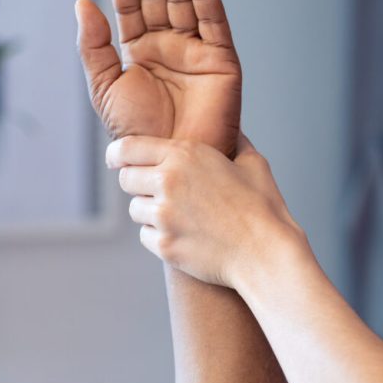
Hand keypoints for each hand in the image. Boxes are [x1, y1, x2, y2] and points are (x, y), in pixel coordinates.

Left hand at [75, 0, 241, 156]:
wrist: (169, 165)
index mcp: (142, 50)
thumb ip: (94, 48)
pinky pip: (213, 22)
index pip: (130, 2)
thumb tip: (83, 4)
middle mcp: (170, 45)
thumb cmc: (140, 136)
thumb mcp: (106, 89)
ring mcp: (197, 51)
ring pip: (184, 0)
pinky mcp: (222, 62)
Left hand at [106, 134, 303, 286]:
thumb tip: (232, 128)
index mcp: (185, 155)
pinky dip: (161, 238)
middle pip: (127, 179)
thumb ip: (234, 142)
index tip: (116, 161)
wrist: (267, 254)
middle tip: (158, 194)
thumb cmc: (264, 209)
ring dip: (151, 214)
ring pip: (136, 210)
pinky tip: (186, 238)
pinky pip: (146, 237)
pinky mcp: (164, 245)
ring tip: (182, 219)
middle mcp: (168, 182)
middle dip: (139, 185)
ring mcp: (164, 216)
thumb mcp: (253, 164)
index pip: (127, 148)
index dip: (118, 155)